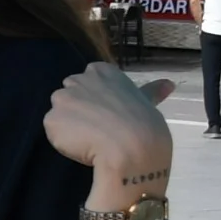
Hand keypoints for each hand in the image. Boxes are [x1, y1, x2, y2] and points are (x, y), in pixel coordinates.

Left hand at [45, 61, 175, 183]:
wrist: (130, 148)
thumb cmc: (143, 123)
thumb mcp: (147, 102)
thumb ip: (151, 91)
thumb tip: (169, 84)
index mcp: (101, 71)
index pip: (88, 81)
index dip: (96, 100)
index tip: (107, 113)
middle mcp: (78, 79)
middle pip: (70, 95)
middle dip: (79, 110)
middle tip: (98, 128)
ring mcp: (62, 99)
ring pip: (60, 114)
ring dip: (70, 125)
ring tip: (91, 139)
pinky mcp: (51, 120)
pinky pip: (54, 132)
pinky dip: (63, 141)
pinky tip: (82, 147)